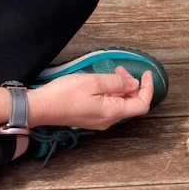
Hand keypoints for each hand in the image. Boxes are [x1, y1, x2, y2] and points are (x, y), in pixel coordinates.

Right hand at [27, 66, 154, 129]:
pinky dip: (111, 92)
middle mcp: (108, 120)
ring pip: (120, 103)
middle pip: (131, 104)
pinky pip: (109, 105)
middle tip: (122, 69)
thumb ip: (117, 83)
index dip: (148, 88)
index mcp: (112, 113)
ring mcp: (99, 120)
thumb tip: (133, 84)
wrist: (41, 108)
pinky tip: (102, 83)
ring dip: (121, 87)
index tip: (146, 74)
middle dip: (132, 85)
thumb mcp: (95, 82)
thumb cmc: (65, 95)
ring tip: (112, 72)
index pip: (141, 104)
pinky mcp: (91, 117)